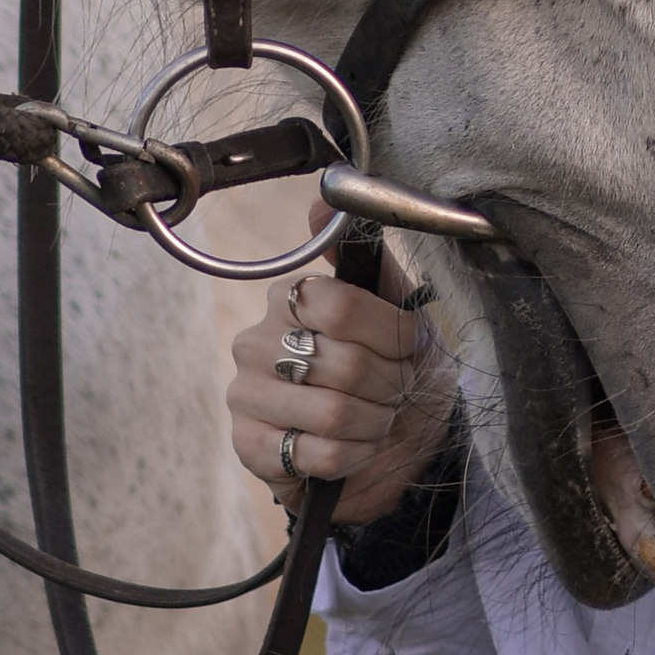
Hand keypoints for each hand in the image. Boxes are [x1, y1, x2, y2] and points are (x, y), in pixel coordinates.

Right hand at [226, 213, 457, 525]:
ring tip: (379, 418)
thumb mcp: (399, 309)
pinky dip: (354, 454)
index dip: (388, 332)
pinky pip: (316, 453)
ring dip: (375, 421)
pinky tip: (356, 447)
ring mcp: (246, 395)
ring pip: (332, 411)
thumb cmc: (394, 368)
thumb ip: (367, 259)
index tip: (409, 346)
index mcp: (290, 298)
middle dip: (389, 384)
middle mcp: (256, 341)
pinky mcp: (248, 447)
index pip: (339, 304)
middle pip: (342, 362)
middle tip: (397, 389)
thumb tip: (321, 199)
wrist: (392, 444)